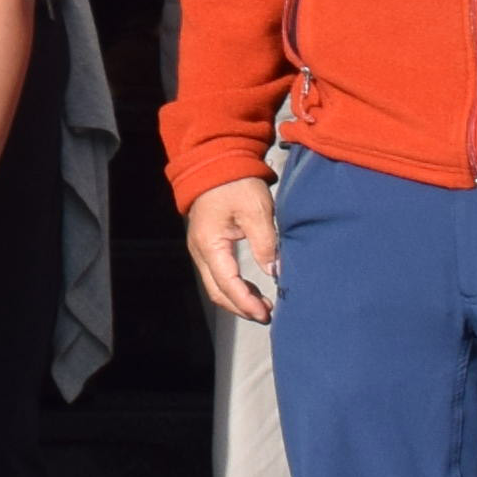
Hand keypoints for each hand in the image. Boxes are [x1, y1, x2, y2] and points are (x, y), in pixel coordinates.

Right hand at [182, 172, 280, 324]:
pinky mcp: (208, 245)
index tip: (266, 313)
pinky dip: (234, 287)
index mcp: (210, 243)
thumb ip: (266, 243)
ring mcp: (201, 249)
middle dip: (241, 307)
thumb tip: (276, 272)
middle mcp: (200, 251)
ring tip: (263, 306)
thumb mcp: (257, 210)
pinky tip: (252, 290)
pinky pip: (218, 275)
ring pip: (216, 286)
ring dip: (238, 299)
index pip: (227, 284)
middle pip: (217, 292)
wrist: (217, 162)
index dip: (246, 303)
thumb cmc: (236, 183)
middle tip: (267, 315)